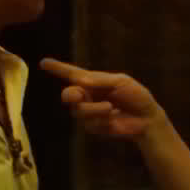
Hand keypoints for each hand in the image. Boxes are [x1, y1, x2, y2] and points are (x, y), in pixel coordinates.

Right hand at [40, 59, 161, 140]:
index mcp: (93, 81)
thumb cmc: (136, 95)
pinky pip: (88, 124)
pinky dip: (102, 120)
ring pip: (78, 111)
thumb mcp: (121, 82)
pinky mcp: (93, 126)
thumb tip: (79, 80)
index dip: (57, 68)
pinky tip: (113, 118)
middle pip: (68, 95)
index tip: (43, 62)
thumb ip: (100, 81)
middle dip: (71, 95)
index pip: (71, 73)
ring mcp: (89, 112)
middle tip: (78, 96)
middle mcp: (87, 95)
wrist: (146, 118)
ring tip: (111, 108)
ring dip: (95, 109)